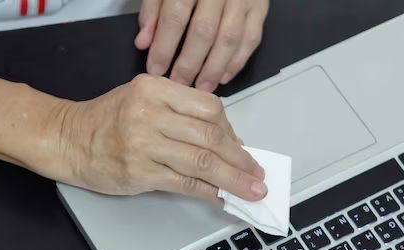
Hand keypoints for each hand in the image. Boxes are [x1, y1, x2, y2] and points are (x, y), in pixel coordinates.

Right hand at [53, 74, 265, 200]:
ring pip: (202, 162)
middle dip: (241, 159)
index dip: (232, 132)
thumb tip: (224, 141)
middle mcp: (150, 113)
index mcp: (155, 88)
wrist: (68, 140)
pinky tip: (221, 197)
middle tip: (257, 174)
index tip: (242, 149)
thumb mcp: (142, 100)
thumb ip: (180, 113)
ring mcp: (143, 143)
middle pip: (211, 136)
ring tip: (250, 190)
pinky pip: (184, 183)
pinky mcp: (139, 172)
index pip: (209, 108)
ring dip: (233, 179)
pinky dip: (208, 192)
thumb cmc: (105, 121)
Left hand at [135, 0, 269, 91]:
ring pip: (229, 39)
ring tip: (200, 87)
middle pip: (204, 32)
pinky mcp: (260, 6)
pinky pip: (251, 38)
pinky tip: (224, 76)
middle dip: (189, 64)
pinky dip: (237, 61)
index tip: (155, 69)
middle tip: (178, 84)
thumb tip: (144, 42)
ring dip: (214, 69)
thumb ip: (153, 9)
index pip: (175, 16)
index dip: (164, 47)